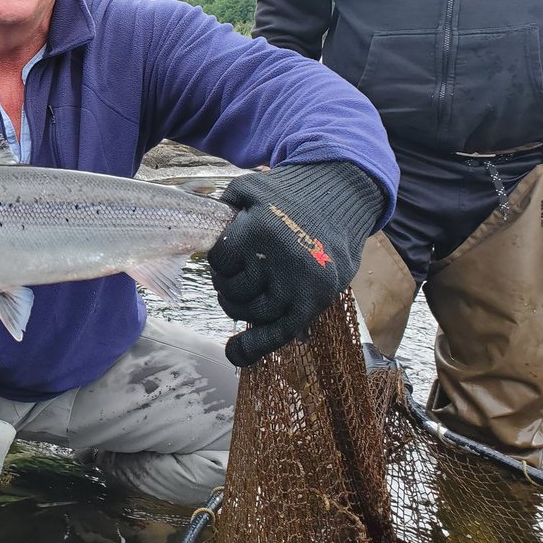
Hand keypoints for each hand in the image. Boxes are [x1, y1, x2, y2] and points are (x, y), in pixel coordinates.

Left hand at [206, 161, 383, 366]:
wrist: (343, 194)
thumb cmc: (288, 191)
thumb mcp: (249, 189)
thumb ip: (222, 212)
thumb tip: (199, 238)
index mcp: (261, 229)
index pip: (221, 262)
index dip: (220, 262)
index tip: (229, 257)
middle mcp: (283, 260)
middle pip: (236, 291)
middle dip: (228, 286)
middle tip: (237, 276)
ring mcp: (304, 282)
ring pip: (256, 314)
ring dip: (243, 309)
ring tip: (247, 294)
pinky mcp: (319, 298)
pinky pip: (282, 332)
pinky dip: (256, 347)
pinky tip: (235, 354)